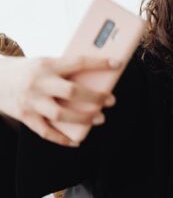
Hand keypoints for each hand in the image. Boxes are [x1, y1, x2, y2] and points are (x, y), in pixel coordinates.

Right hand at [0, 56, 117, 146]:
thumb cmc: (28, 70)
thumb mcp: (46, 62)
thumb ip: (67, 69)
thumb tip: (98, 75)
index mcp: (48, 65)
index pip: (78, 62)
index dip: (99, 64)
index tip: (117, 64)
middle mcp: (40, 83)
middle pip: (71, 92)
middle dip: (94, 98)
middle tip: (110, 101)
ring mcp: (32, 101)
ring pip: (60, 114)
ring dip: (82, 118)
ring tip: (100, 118)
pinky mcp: (25, 116)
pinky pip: (45, 131)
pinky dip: (62, 139)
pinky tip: (76, 141)